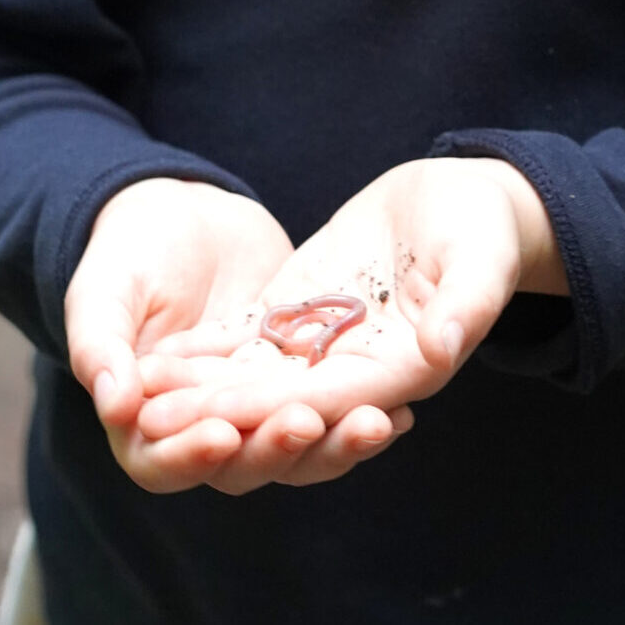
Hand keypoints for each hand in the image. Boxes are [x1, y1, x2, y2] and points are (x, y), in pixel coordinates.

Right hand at [63, 177, 408, 493]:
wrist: (180, 211)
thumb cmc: (124, 253)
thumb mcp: (101, 291)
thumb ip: (101, 345)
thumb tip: (115, 404)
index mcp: (142, 426)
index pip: (166, 461)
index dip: (192, 454)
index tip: (223, 433)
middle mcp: (203, 431)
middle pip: (243, 463)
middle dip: (277, 447)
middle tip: (309, 422)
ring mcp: (257, 407)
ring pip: (296, 443)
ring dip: (333, 440)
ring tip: (375, 421)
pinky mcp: (299, 378)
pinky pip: (331, 403)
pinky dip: (360, 407)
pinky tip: (401, 401)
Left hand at [135, 158, 565, 447]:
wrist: (470, 204)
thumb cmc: (486, 229)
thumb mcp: (482, 260)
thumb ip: (466, 307)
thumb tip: (442, 348)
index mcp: (403, 371)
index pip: (328, 401)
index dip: (270, 411)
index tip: (216, 421)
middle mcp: (357, 372)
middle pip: (278, 402)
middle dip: (214, 413)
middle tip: (150, 420)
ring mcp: (328, 346)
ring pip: (254, 378)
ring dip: (199, 389)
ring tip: (138, 393)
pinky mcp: (308, 315)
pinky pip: (252, 343)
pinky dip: (209, 353)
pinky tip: (160, 357)